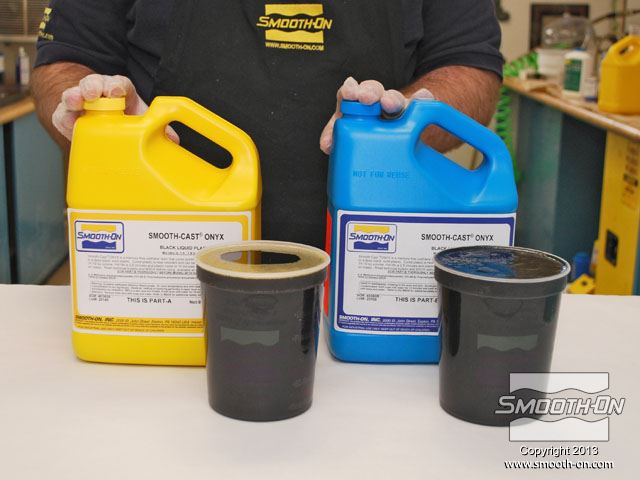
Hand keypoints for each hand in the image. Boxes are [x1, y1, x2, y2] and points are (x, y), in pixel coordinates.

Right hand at [52, 74, 178, 141]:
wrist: (102, 123)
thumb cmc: (125, 118)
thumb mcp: (141, 119)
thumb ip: (157, 128)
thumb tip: (174, 140)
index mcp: (119, 90)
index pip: (119, 84)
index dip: (116, 85)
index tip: (116, 91)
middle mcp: (98, 93)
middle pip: (93, 83)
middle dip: (92, 86)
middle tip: (93, 93)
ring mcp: (81, 103)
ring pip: (74, 94)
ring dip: (74, 97)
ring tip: (75, 102)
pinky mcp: (67, 116)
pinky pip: (62, 115)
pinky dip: (64, 118)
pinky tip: (68, 122)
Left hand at [319, 77, 433, 153]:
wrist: (396, 141)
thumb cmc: (367, 134)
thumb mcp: (349, 135)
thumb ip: (336, 136)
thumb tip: (327, 145)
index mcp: (358, 106)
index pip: (352, 93)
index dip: (350, 91)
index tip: (349, 93)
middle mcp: (377, 103)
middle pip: (374, 91)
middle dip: (370, 92)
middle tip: (365, 98)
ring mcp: (398, 110)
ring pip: (395, 99)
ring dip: (391, 99)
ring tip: (389, 103)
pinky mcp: (416, 117)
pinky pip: (422, 105)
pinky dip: (423, 100)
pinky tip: (424, 97)